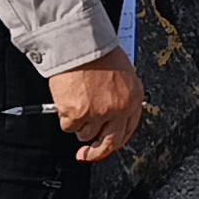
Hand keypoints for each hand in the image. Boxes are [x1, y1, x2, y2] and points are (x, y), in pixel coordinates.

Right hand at [48, 49, 143, 163]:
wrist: (80, 44)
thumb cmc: (98, 53)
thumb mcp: (122, 74)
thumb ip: (120, 97)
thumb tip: (112, 116)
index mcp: (133, 98)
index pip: (128, 130)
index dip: (116, 141)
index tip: (107, 146)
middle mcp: (118, 108)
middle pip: (109, 143)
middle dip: (96, 152)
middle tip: (86, 154)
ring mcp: (98, 113)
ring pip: (85, 133)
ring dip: (79, 123)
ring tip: (76, 101)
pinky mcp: (77, 114)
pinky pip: (68, 126)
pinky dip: (65, 117)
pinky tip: (68, 99)